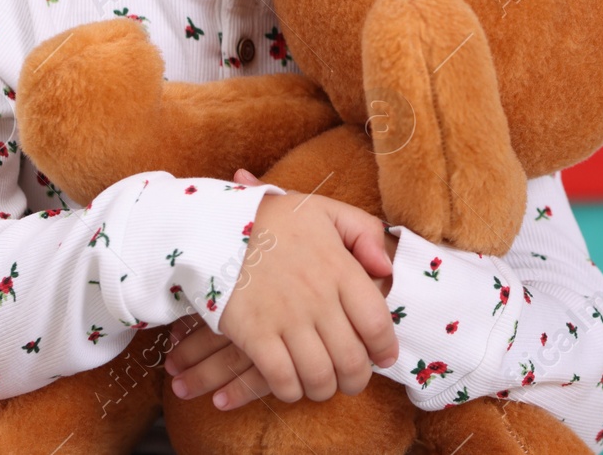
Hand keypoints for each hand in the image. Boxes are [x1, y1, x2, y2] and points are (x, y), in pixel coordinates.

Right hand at [165, 169, 398, 409]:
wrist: (216, 226)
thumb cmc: (276, 220)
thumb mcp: (327, 211)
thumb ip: (365, 232)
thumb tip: (386, 269)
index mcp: (340, 269)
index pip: (376, 323)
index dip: (386, 348)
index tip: (385, 358)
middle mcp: (318, 298)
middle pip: (351, 359)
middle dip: (357, 379)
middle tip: (353, 380)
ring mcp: (285, 319)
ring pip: (318, 376)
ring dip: (325, 389)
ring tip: (323, 385)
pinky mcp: (253, 335)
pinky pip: (280, 379)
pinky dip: (290, 391)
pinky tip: (291, 385)